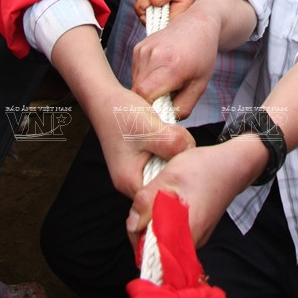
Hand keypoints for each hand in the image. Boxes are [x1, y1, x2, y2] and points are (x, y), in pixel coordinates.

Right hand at [50, 26, 194, 200]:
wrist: (107, 98)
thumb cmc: (121, 114)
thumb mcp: (151, 128)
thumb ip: (173, 144)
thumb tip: (191, 151)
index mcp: (130, 182)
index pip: (160, 199)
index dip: (177, 184)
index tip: (188, 167)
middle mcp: (132, 182)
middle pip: (165, 185)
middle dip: (177, 167)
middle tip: (184, 147)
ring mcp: (136, 171)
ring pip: (165, 170)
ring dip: (173, 155)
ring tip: (175, 139)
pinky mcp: (142, 159)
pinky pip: (161, 160)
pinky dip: (168, 149)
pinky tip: (168, 137)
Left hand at [126, 137, 266, 249]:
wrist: (231, 165)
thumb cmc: (203, 168)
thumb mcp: (168, 176)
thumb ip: (147, 201)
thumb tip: (132, 225)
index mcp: (184, 232)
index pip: (150, 252)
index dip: (136, 236)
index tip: (135, 216)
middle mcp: (192, 242)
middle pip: (157, 247)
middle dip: (144, 229)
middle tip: (145, 203)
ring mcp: (197, 238)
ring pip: (165, 240)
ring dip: (155, 224)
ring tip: (158, 200)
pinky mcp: (198, 232)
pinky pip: (175, 234)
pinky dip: (166, 221)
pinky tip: (168, 203)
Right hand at [131, 9, 219, 118]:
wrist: (197, 24)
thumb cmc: (202, 54)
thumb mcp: (200, 85)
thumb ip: (184, 107)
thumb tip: (167, 120)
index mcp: (170, 66)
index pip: (145, 96)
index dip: (150, 108)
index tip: (162, 111)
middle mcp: (153, 56)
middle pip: (137, 92)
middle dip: (149, 101)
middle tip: (166, 99)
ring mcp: (143, 50)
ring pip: (135, 82)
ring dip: (147, 89)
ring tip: (165, 83)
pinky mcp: (138, 47)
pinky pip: (135, 72)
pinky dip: (145, 78)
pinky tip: (159, 73)